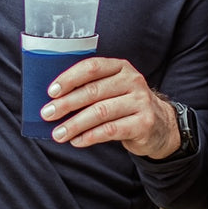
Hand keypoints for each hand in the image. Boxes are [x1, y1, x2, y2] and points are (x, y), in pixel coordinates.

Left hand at [39, 57, 181, 158]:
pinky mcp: (143, 123)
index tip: (51, 92)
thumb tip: (54, 100)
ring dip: (75, 124)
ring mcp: (140, 102)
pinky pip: (111, 130)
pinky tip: (77, 141)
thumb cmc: (125, 105)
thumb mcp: (113, 89)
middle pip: (94, 91)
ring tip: (58, 134)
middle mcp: (132, 81)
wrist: (160, 125)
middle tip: (47, 114)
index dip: (69, 78)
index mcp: (120, 67)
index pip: (92, 67)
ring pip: (100, 112)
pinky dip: (90, 136)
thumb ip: (90, 88)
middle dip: (66, 104)